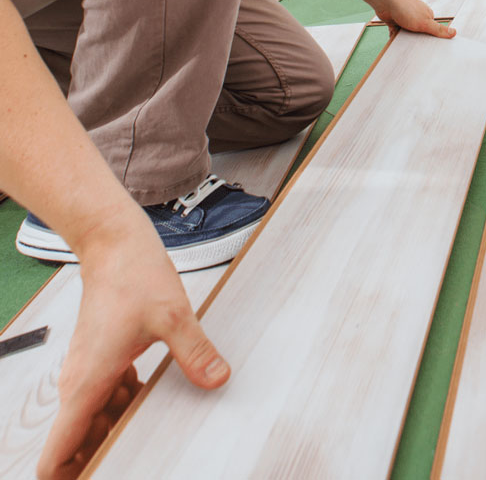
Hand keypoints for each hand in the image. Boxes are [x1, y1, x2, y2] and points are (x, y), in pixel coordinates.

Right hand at [37, 233, 230, 479]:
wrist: (115, 242)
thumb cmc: (133, 273)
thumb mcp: (172, 317)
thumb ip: (195, 352)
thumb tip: (217, 379)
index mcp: (86, 385)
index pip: (55, 456)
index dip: (68, 478)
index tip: (103, 476)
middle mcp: (80, 383)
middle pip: (78, 445)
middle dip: (104, 455)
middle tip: (143, 453)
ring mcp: (88, 370)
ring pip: (94, 420)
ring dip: (118, 427)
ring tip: (155, 424)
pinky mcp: (99, 357)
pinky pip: (106, 396)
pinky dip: (124, 403)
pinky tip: (153, 394)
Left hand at [374, 0, 455, 40]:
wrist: (385, 1)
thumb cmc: (405, 8)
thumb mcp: (425, 22)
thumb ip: (438, 30)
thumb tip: (454, 32)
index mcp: (427, 15)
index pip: (433, 31)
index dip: (431, 39)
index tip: (431, 49)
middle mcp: (417, 17)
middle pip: (420, 34)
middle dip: (416, 40)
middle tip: (415, 47)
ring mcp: (405, 19)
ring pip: (407, 35)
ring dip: (405, 39)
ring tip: (404, 43)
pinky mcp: (395, 22)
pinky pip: (396, 33)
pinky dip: (395, 36)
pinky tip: (395, 40)